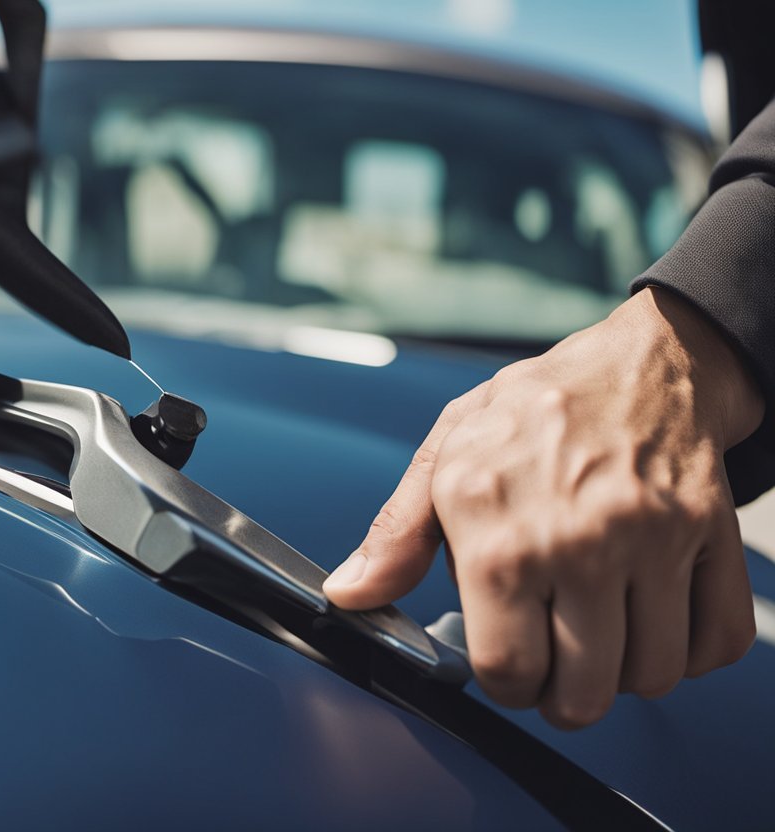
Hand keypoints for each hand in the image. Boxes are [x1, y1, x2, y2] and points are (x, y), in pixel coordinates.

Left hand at [325, 288, 762, 728]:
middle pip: (582, 693)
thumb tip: (349, 595)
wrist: (637, 363)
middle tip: (553, 663)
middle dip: (561, 695)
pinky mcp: (712, 539)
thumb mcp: (445, 456)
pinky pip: (718, 642)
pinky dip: (693, 652)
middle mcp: (578, 544)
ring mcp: (653, 543)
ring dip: (626, 673)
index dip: (502, 682)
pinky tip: (655, 621)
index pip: (505, 669)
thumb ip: (395, 535)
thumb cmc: (533, 410)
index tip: (506, 662)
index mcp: (499, 533)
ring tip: (601, 635)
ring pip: (652, 676)